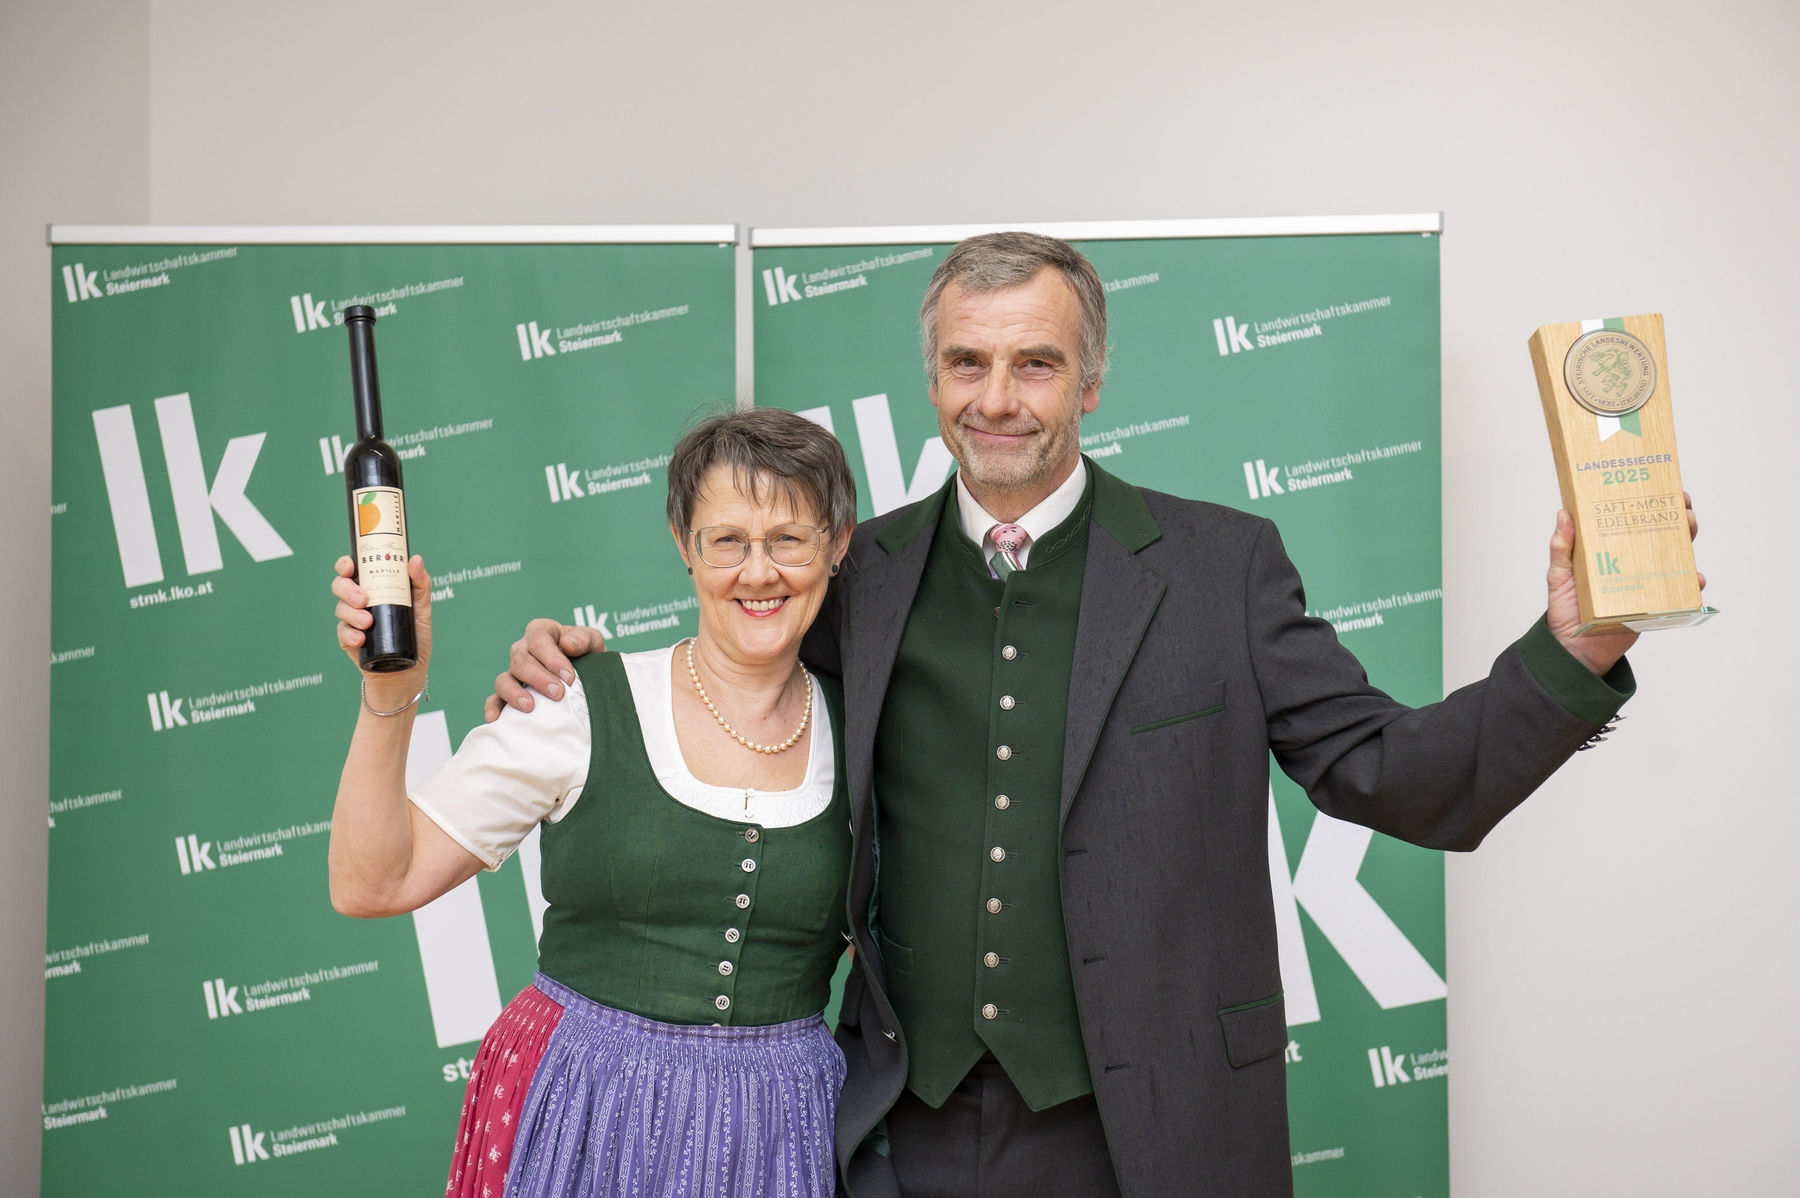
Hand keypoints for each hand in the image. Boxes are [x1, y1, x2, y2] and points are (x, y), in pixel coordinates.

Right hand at [332, 555, 431, 698]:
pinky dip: (350, 635)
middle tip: (363, 599)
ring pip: (340, 609)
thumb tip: (416, 559)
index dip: (345, 564)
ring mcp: (352, 620)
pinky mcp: (349, 640)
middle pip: (340, 586)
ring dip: (352, 614)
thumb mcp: (422, 609)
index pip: (353, 570)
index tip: (349, 566)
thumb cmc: (416, 636)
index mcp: (374, 588)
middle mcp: (359, 601)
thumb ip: (421, 584)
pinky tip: (360, 639)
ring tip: (368, 622)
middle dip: (348, 590)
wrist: (409, 670)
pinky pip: (342, 633)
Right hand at [482, 619, 604, 721]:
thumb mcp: (592, 641)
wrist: (587, 673)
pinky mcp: (509, 692)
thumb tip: (568, 645)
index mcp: (541, 632)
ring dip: (515, 693)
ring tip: (530, 706)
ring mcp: (514, 672)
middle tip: (558, 693)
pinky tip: (495, 719)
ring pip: (504, 679)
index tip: (569, 676)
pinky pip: (495, 699)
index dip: (552, 658)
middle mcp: (522, 650)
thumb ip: (584, 638)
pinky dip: (493, 707)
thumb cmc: (586, 654)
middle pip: (521, 660)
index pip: (539, 640)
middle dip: (538, 678)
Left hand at [1547, 493, 1701, 673]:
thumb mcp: (1558, 575)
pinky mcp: (1655, 606)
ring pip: (1676, 558)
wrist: (1573, 647)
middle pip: (1664, 535)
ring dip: (1687, 541)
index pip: (1636, 521)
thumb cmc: (1565, 609)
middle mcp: (1634, 563)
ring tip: (1688, 528)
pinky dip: (1690, 585)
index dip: (1651, 503)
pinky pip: (1680, 594)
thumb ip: (1561, 548)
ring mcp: (1647, 582)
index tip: (1661, 485)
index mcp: (1613, 550)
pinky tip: (1693, 577)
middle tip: (1682, 505)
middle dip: (1679, 516)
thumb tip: (1563, 513)